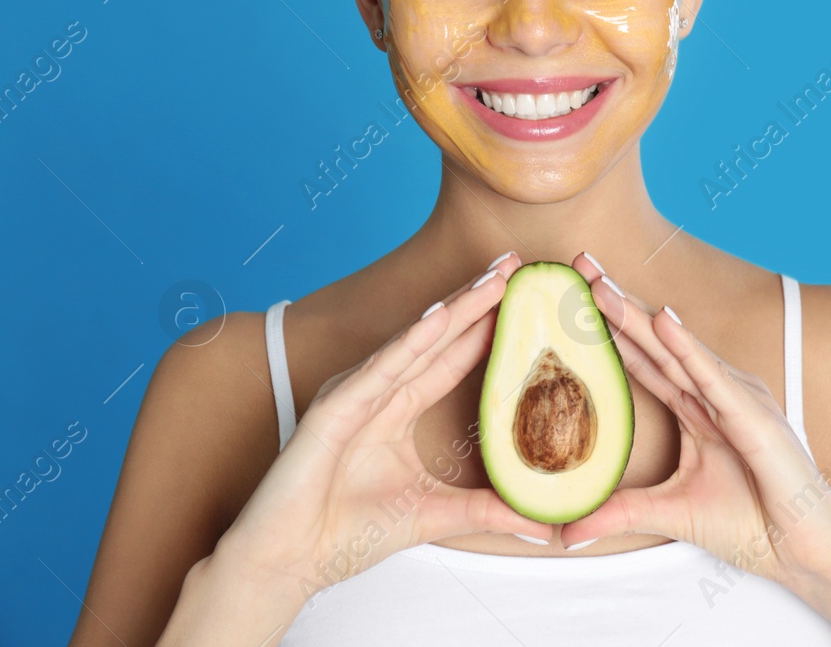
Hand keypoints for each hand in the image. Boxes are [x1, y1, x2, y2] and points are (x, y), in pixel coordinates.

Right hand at [212, 253, 554, 595]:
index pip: (451, 360)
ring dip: (453, 309)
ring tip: (492, 280)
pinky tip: (439, 317)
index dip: (485, 328)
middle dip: (476, 301)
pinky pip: (377, 371)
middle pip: (437, 339)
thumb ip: (487, 511)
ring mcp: (352, 399)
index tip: (521, 298)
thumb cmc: (345, 536)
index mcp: (397, 412)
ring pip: (412, 344)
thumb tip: (542, 524)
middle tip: (514, 264)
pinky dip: (408, 343)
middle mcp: (377, 396)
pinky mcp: (331, 413)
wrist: (287, 566)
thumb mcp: (434, 516)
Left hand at [560, 254, 830, 587]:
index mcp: (701, 410)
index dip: (612, 328)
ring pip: (679, 351)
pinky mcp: (755, 418)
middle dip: (618, 304)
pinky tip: (661, 321)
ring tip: (601, 284)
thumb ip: (619, 513)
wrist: (807, 553)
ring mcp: (739, 401)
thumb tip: (565, 532)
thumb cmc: (755, 527)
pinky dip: (686, 348)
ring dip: (639, 316)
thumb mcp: (672, 514)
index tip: (576, 295)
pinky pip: (712, 378)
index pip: (647, 360)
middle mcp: (719, 395)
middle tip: (580, 265)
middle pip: (658, 343)